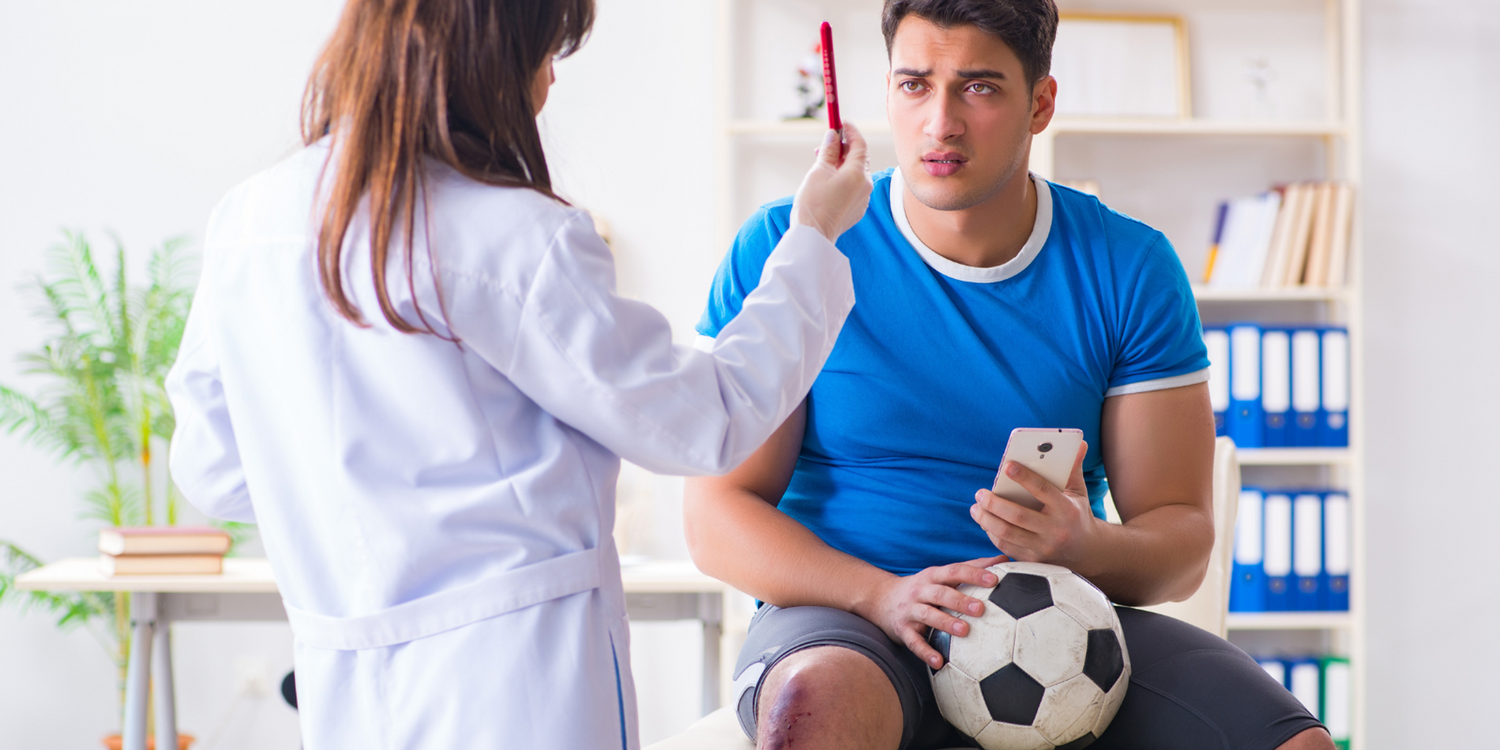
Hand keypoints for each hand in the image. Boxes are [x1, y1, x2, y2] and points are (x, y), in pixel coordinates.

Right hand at [791, 122, 871, 241]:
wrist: (813, 236)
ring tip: (823, 165)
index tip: (840, 123)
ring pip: (856, 173)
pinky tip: (828, 183)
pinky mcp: (858, 209)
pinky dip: (844, 179)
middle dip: (843, 149)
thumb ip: (829, 151)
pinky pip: (854, 187)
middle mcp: (865, 185)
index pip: (859, 144)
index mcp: (857, 173)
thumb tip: (833, 135)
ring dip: (842, 165)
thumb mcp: (819, 171)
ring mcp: (864, 199)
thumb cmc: (813, 203)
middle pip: (858, 158)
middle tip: (826, 146)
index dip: (850, 131)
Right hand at [857, 555, 1007, 669]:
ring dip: (945, 623)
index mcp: (933, 576)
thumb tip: (1004, 559)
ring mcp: (910, 610)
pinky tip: (939, 662)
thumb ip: (971, 567)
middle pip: (941, 593)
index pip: (955, 571)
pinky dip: (925, 652)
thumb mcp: (941, 574)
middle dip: (960, 600)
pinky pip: (913, 642)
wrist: (880, 599)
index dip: (973, 574)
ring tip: (964, 631)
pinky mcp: (902, 629)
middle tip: (981, 608)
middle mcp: (921, 591)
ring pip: (927, 615)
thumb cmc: (923, 588)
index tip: (994, 580)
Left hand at [971, 441, 1098, 568]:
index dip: (1024, 477)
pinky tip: (985, 522)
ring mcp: (1043, 548)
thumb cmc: (1077, 515)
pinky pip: (1006, 547)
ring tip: (975, 508)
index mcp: (1067, 510)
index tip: (1007, 466)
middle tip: (980, 493)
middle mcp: (1055, 530)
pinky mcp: (1033, 560)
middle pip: (1018, 515)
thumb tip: (1079, 443)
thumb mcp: (1078, 493)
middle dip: (994, 503)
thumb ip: (1073, 469)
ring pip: (1007, 533)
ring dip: (986, 519)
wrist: (1086, 552)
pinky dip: (991, 533)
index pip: (1043, 490)